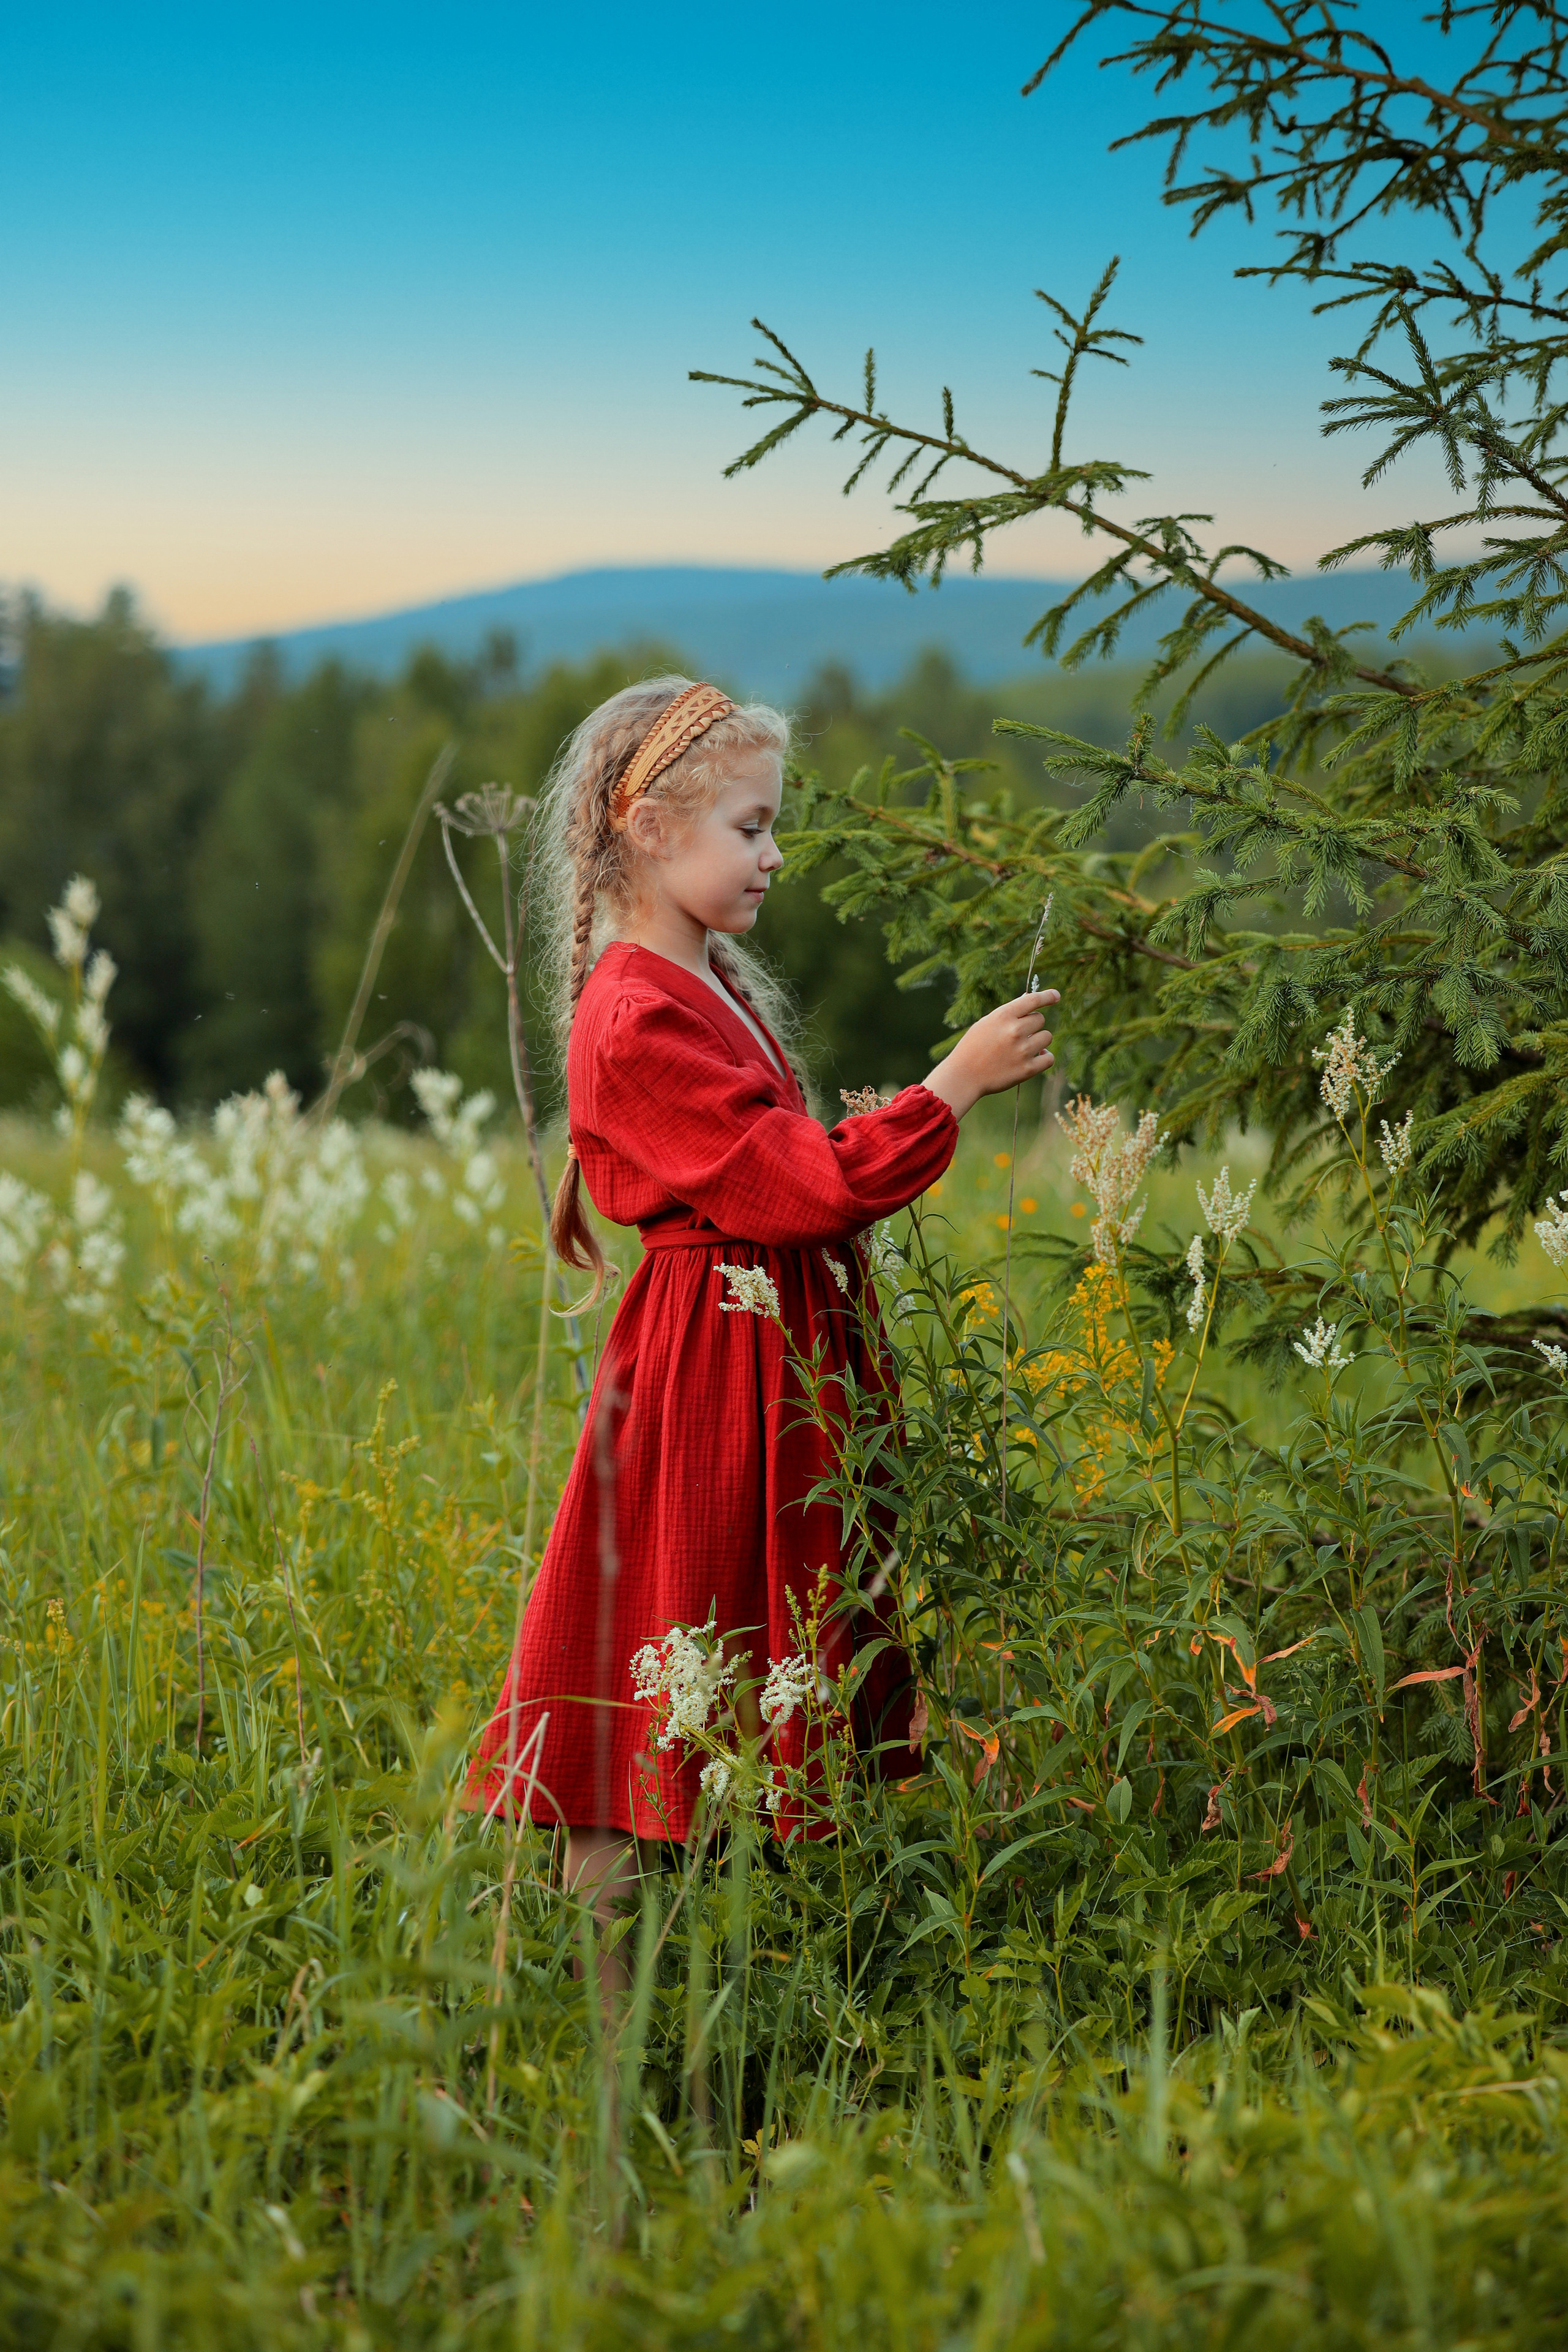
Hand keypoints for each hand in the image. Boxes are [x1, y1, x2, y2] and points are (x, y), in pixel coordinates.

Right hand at [921, 990, 1059, 1121]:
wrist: (963, 1076)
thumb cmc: (972, 1047)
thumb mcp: (986, 1023)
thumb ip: (1008, 1013)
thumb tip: (1029, 999)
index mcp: (1003, 1016)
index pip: (1032, 1000)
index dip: (1047, 996)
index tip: (1055, 995)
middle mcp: (1015, 1031)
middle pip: (1040, 1019)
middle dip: (1033, 1025)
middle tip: (1020, 1034)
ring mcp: (1022, 1050)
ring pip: (1047, 1037)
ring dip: (1039, 1040)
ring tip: (1025, 1047)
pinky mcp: (1027, 1069)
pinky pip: (1049, 1058)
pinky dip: (1045, 1057)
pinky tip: (1036, 1057)